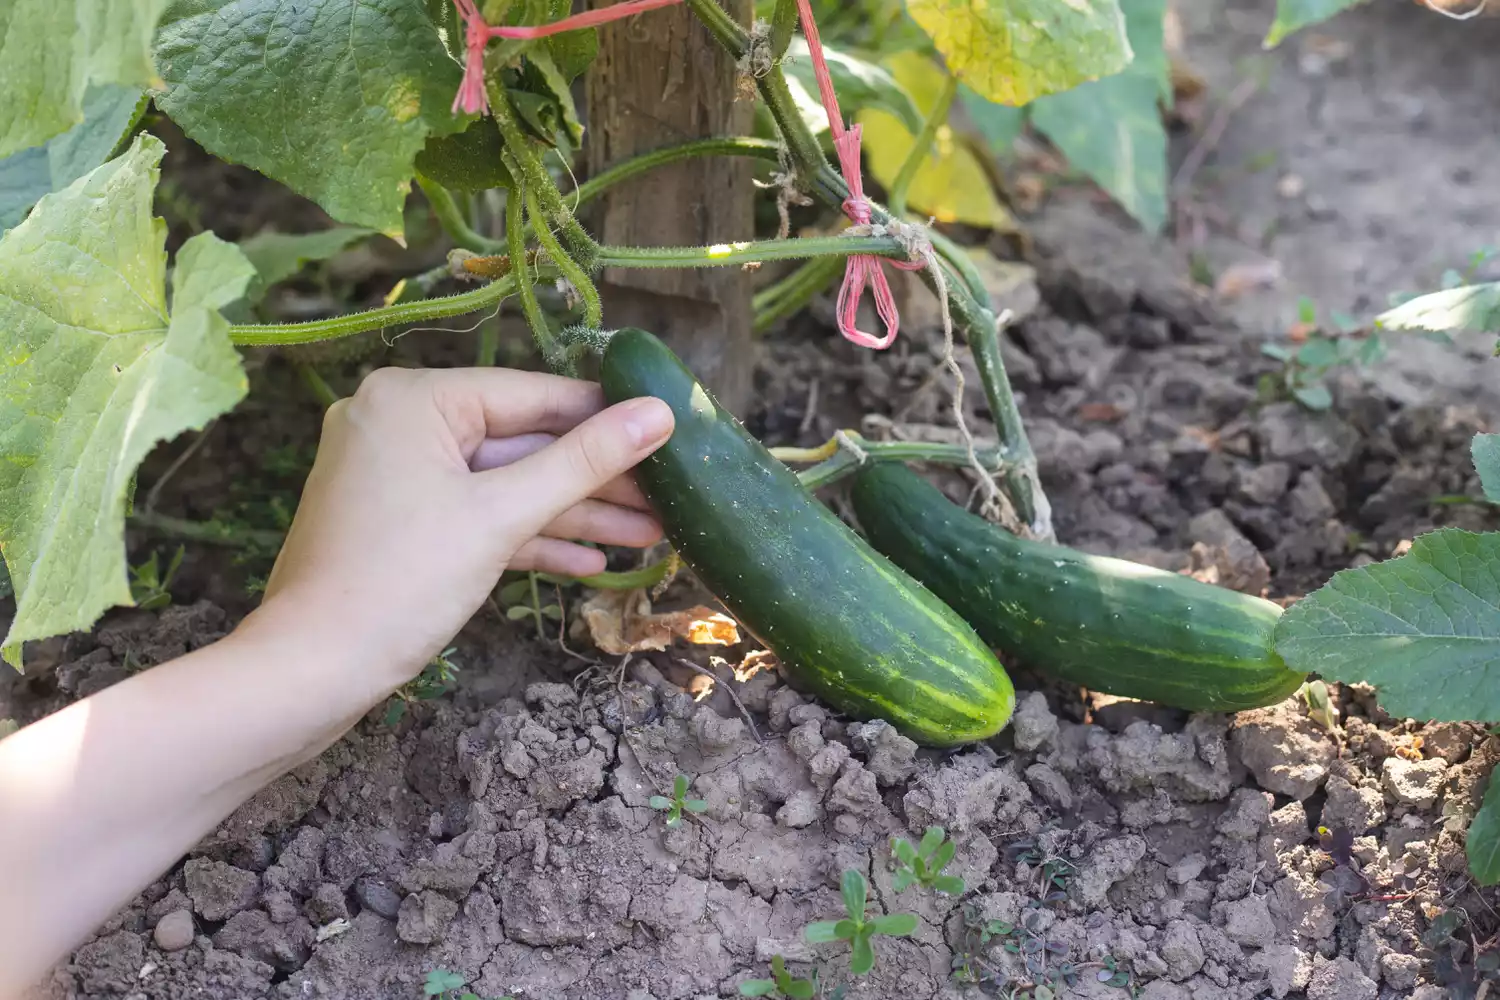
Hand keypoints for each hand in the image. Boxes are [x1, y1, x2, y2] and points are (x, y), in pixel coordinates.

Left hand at [257, 366, 672, 686]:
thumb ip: (583, 461)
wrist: (310, 672)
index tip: (668, 429)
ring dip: (572, 513)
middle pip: (520, 442)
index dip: (603, 415)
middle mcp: (398, 422)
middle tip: (667, 497)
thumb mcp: (501, 516)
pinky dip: (525, 536)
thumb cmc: (400, 581)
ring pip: (503, 485)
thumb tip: (658, 414)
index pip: (530, 394)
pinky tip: (589, 561)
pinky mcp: (399, 522)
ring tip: (648, 536)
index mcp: (413, 399)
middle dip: (594, 479)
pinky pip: (475, 515)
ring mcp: (396, 474)